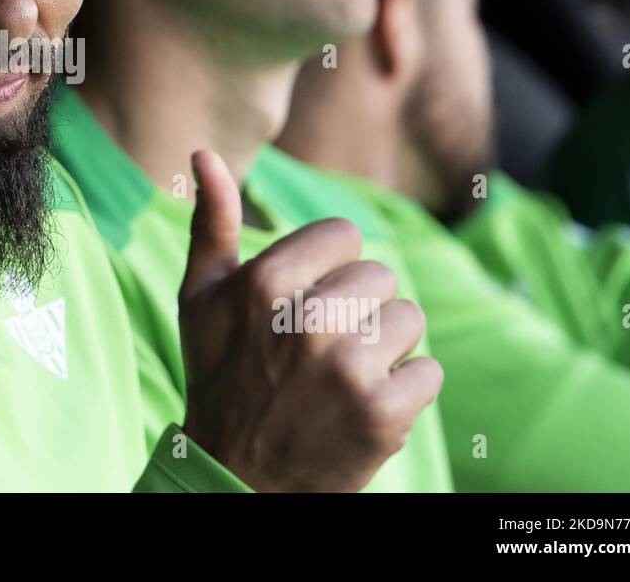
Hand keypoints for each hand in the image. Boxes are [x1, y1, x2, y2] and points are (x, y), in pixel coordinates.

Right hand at [177, 149, 442, 491]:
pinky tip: (364, 404)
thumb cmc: (220, 375)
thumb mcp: (200, 297)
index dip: (329, 268)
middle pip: (381, 275)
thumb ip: (211, 221)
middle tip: (321, 347)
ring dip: (385, 347)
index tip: (304, 302)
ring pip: (409, 319)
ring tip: (343, 375)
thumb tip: (204, 152)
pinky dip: (406, 391)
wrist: (237, 476)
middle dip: (358, 308)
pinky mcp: (383, 415)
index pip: (345, 235)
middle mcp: (306, 321)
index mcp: (263, 282)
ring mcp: (347, 370)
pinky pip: (430, 372)